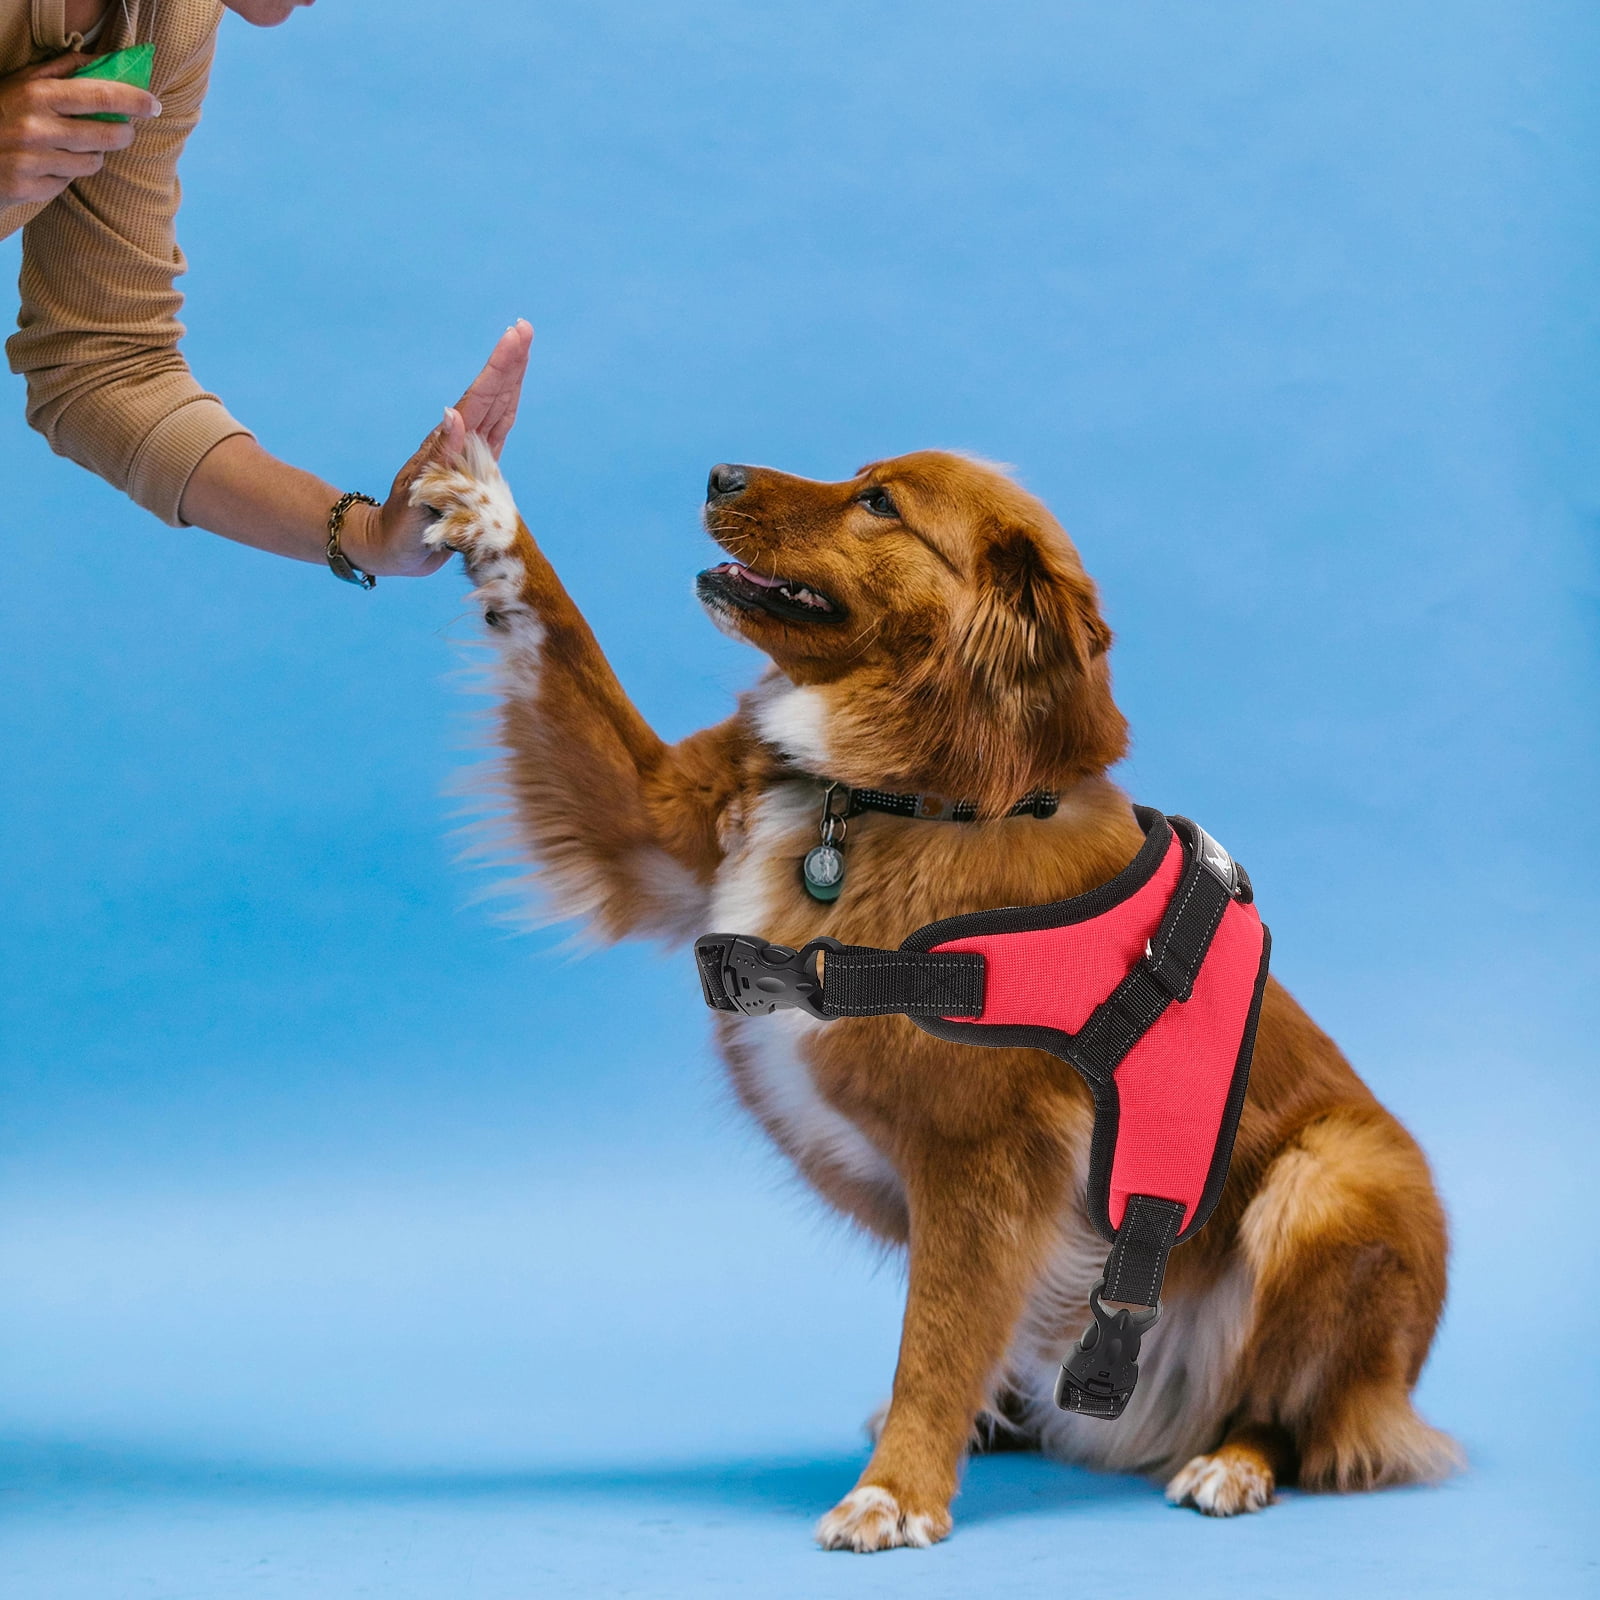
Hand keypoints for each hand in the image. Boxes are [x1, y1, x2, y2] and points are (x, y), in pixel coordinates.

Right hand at [0, 53, 161, 208]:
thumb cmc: (1, 110)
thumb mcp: (23, 81)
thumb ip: (63, 70)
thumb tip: (105, 61)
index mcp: (37, 95)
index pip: (98, 96)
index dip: (132, 100)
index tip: (152, 104)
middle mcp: (36, 128)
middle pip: (106, 136)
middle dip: (123, 134)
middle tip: (124, 131)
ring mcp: (33, 161)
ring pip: (93, 163)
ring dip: (92, 155)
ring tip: (73, 145)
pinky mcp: (30, 188)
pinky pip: (70, 182)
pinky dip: (67, 173)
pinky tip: (49, 163)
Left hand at [344, 320, 533, 577]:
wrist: (391, 549)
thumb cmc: (400, 529)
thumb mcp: (418, 494)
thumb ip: (439, 457)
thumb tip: (454, 414)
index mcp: (448, 446)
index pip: (479, 400)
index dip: (498, 369)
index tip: (515, 336)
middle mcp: (460, 445)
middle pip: (490, 397)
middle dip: (508, 364)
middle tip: (524, 329)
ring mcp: (468, 456)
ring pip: (495, 410)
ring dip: (509, 380)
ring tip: (522, 349)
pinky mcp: (475, 472)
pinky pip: (496, 435)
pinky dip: (506, 411)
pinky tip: (512, 396)